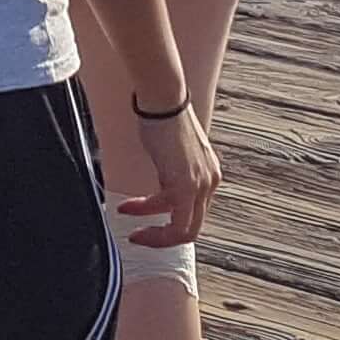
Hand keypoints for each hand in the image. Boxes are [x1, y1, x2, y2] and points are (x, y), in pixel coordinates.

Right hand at [116, 108, 217, 250]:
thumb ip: (173, 177)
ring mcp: (200, 186)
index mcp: (209, 176)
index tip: (148, 223)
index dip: (169, 225)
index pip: (194, 214)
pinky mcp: (185, 186)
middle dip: (162, 237)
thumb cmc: (164, 120)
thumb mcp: (174, 155)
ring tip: (130, 221)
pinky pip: (171, 219)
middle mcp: (210, 183)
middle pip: (191, 229)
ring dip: (153, 232)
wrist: (163, 102)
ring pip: (182, 230)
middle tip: (139, 235)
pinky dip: (148, 219)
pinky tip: (129, 208)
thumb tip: (159, 194)